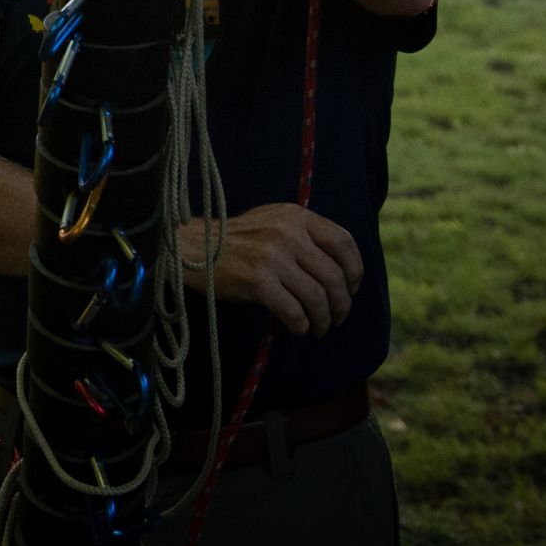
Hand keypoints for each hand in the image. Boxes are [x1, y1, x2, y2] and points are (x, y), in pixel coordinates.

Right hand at [178, 203, 362, 336]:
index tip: (352, 288)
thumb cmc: (234, 240)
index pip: (343, 242)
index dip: (355, 270)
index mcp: (295, 216)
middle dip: (341, 305)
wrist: (191, 247)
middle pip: (334, 276)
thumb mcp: (272, 222)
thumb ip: (303, 235)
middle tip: (337, 318)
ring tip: (319, 328)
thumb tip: (340, 268)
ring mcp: (272, 256)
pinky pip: (294, 311)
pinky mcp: (258, 281)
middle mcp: (287, 233)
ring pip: (317, 298)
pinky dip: (301, 326)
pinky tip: (298, 329)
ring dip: (323, 320)